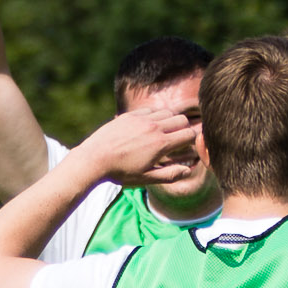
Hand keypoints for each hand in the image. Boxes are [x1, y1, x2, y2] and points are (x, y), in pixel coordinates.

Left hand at [77, 109, 199, 184]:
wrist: (94, 159)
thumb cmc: (121, 172)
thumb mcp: (147, 178)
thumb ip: (170, 175)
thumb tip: (187, 171)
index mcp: (161, 144)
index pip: (189, 134)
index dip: (194, 141)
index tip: (190, 147)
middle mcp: (154, 127)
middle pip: (182, 119)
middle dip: (185, 129)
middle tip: (180, 140)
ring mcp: (141, 119)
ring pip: (167, 112)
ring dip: (171, 121)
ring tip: (166, 132)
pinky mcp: (130, 115)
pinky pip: (151, 110)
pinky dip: (156, 116)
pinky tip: (150, 126)